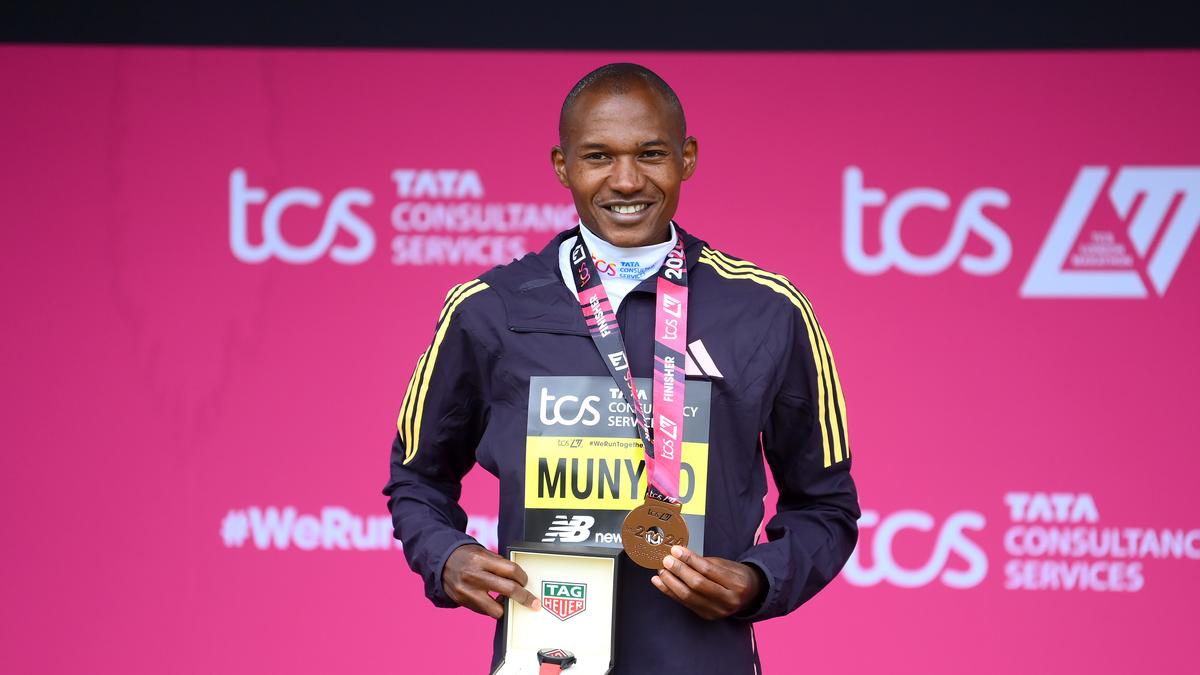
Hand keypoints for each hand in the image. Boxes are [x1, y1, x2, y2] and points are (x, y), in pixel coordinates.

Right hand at [442, 544, 540, 618]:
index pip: (511, 570)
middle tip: (533, 602)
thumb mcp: (483, 553)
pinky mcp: (462, 602)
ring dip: (506, 608)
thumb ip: (499, 564)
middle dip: (524, 597)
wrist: (441, 561)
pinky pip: (484, 612)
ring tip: (508, 602)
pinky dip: (492, 608)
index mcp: (481, 559)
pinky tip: (493, 602)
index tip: (526, 581)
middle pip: (508, 589)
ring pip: (496, 609)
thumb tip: (519, 579)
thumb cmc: (467, 556)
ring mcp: (467, 591)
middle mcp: (474, 576)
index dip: (522, 577)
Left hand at [651, 545, 765, 619]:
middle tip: (666, 560)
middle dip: (679, 571)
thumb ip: (704, 562)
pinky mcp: (706, 616)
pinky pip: (685, 603)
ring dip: (670, 582)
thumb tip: (680, 555)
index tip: (676, 550)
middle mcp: (728, 600)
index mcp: (736, 583)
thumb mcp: (726, 564)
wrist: (750, 596)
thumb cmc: (737, 576)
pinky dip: (670, 592)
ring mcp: (717, 611)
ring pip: (688, 597)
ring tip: (661, 571)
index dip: (690, 560)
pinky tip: (660, 583)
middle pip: (697, 585)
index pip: (708, 570)